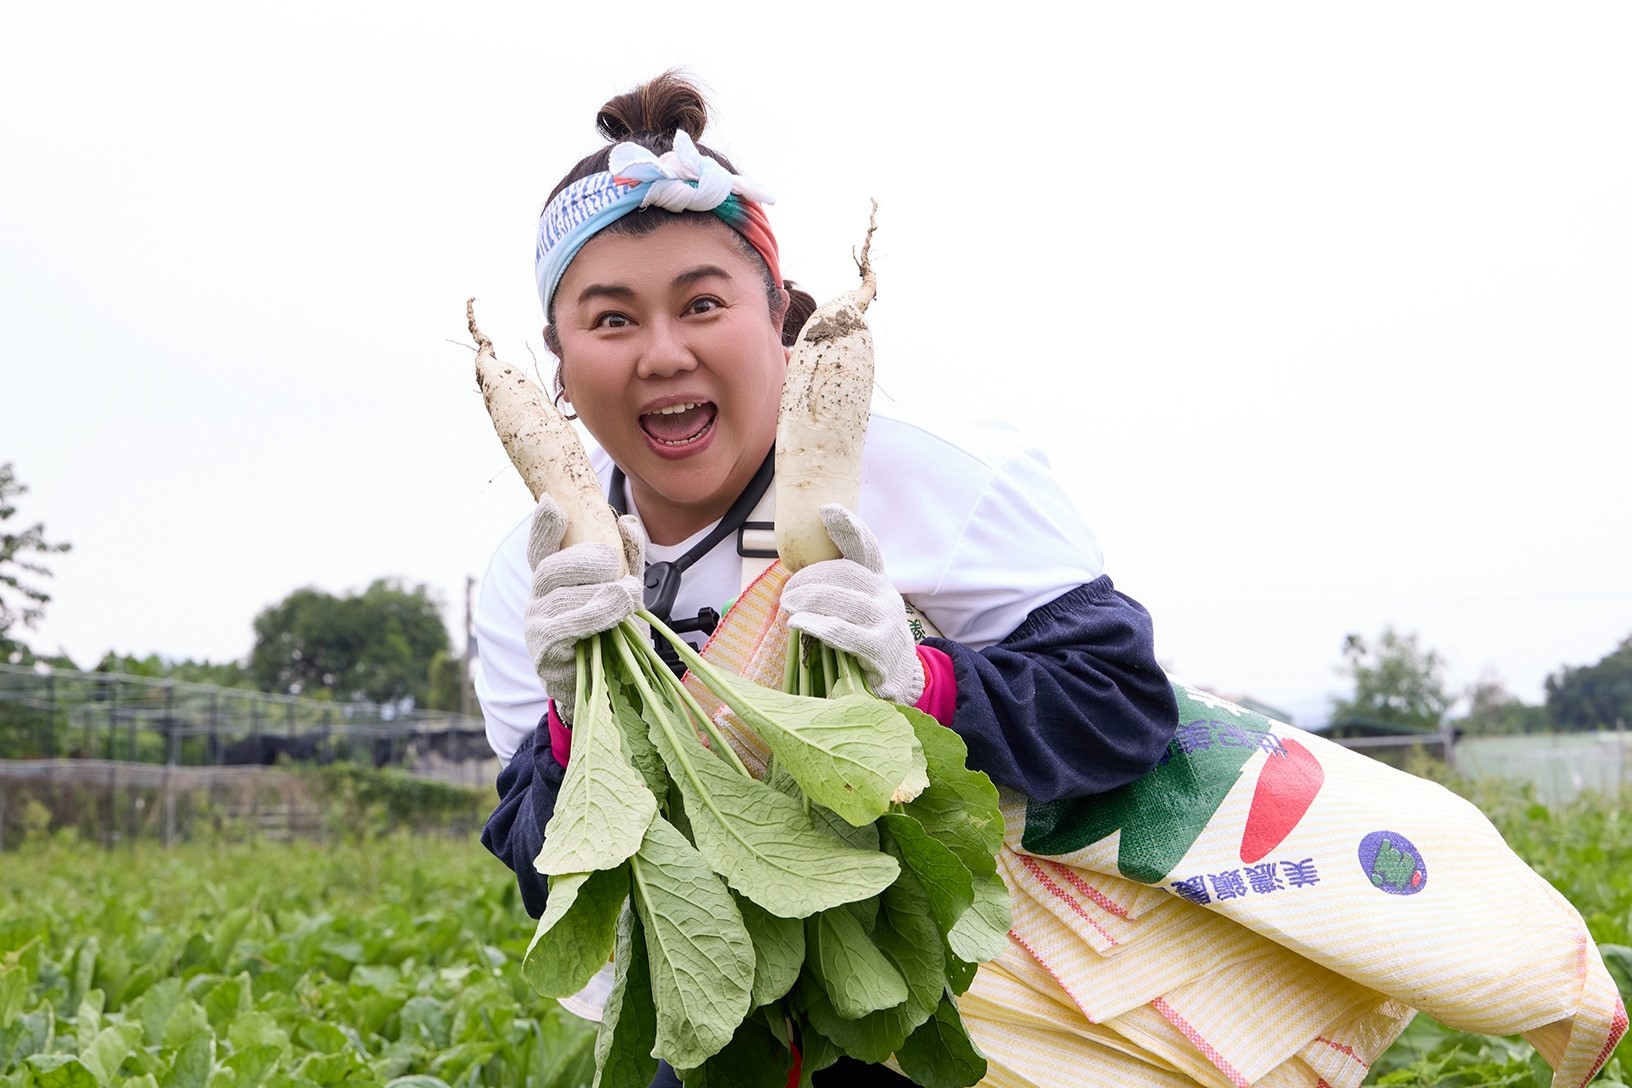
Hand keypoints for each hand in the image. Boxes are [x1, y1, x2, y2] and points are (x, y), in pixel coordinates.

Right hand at [523, 495, 645, 722]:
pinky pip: (565, 625)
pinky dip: (595, 615)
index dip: (543, 527)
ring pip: (562, 595)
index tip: (552, 504)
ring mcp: (536, 624)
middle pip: (553, 567)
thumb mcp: (625, 593)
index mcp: (555, 581)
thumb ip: (627, 560)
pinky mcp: (542, 650)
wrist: (610, 690)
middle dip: (587, 561)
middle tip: (616, 567)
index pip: (541, 549)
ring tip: (628, 597)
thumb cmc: (613, 638)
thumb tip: (627, 522)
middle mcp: (539, 599)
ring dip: (602, 593)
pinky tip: (615, 612)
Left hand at [780, 504, 923, 704]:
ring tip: (787, 606)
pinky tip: (798, 623)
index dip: (849, 527)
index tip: (827, 510)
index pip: (866, 548)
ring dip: (808, 600)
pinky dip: (817, 625)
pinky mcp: (879, 648)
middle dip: (810, 578)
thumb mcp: (859, 609)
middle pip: (845, 573)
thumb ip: (837, 591)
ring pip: (841, 599)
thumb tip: (792, 583)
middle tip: (785, 592)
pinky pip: (843, 631)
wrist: (902, 680)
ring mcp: (885, 621)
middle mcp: (886, 596)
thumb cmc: (869, 639)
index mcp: (878, 582)